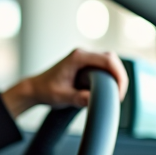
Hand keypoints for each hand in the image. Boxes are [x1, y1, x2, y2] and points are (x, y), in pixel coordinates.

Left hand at [1, 49, 128, 117]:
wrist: (35, 88)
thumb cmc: (45, 90)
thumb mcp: (61, 96)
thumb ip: (76, 98)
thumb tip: (92, 100)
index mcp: (77, 57)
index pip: (107, 60)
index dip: (117, 75)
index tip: (119, 92)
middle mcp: (82, 54)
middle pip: (111, 59)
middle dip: (120, 76)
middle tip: (119, 95)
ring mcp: (84, 58)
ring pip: (109, 62)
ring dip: (116, 76)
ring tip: (116, 94)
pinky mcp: (85, 64)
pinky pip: (103, 66)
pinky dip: (110, 76)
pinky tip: (110, 89)